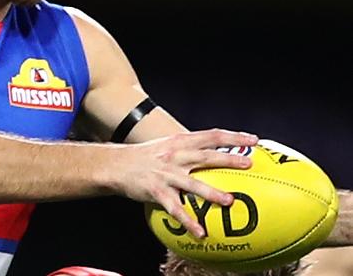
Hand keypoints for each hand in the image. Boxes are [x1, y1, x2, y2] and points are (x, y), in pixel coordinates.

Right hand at [117, 128, 257, 237]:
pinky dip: (188, 221)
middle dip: (228, 160)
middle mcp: (174, 155)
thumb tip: (215, 152)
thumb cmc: (146, 156)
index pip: (210, 135)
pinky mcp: (156, 191)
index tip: (253, 140)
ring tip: (229, 201)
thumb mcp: (167, 145)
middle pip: (205, 156)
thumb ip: (189, 148)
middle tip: (248, 164)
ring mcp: (165, 174)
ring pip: (192, 183)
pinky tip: (200, 233)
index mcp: (179, 141)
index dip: (232, 137)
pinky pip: (175, 209)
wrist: (116, 165)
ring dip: (211, 193)